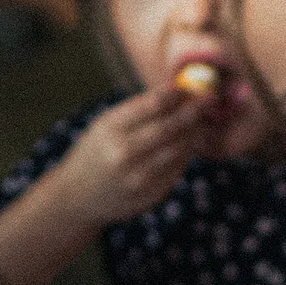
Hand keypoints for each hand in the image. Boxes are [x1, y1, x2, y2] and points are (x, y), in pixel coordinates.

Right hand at [52, 87, 203, 227]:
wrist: (77, 197)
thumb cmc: (94, 153)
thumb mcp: (104, 125)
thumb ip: (136, 110)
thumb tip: (176, 91)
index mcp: (110, 130)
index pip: (152, 105)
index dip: (176, 94)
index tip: (188, 87)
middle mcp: (124, 154)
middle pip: (170, 126)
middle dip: (193, 110)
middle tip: (209, 99)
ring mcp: (139, 177)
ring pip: (179, 148)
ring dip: (193, 132)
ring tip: (200, 120)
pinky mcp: (150, 194)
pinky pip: (177, 169)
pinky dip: (185, 154)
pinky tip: (187, 143)